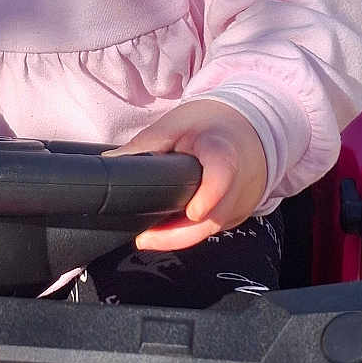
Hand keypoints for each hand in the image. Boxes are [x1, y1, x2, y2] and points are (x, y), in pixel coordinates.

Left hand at [105, 99, 267, 250]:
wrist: (249, 130)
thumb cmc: (209, 125)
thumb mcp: (176, 124)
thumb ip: (147, 144)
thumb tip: (112, 162)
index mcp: (222, 150)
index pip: (223, 172)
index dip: (211, 194)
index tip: (193, 212)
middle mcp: (238, 182)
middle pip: (215, 216)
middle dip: (178, 233)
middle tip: (144, 238)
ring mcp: (240, 202)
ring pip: (212, 229)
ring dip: (179, 237)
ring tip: (148, 236)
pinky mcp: (236, 215)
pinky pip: (212, 229)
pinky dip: (189, 232)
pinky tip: (167, 229)